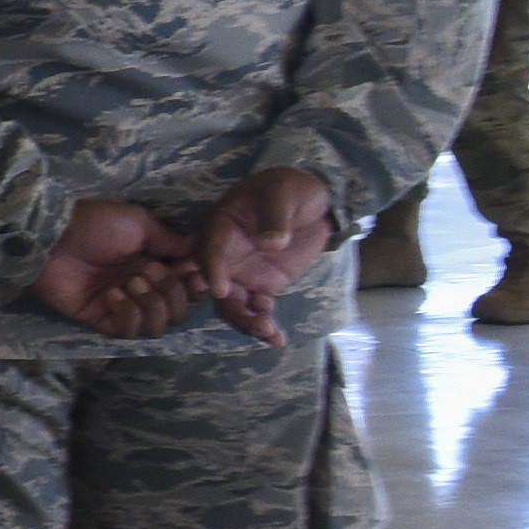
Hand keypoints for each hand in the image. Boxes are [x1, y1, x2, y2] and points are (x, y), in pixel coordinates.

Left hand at [29, 200, 208, 338]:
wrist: (54, 236)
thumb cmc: (96, 224)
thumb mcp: (140, 225)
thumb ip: (170, 241)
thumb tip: (199, 250)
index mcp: (156, 265)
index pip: (190, 288)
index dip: (196, 284)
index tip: (191, 271)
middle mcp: (144, 289)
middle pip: (179, 312)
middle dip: (172, 293)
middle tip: (148, 272)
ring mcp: (123, 307)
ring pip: (158, 327)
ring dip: (150, 304)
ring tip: (128, 283)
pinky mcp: (101, 320)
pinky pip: (129, 332)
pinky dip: (127, 314)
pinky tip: (112, 295)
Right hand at [195, 167, 337, 332]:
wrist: (317, 203)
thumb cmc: (292, 189)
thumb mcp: (283, 193)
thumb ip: (276, 217)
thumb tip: (270, 243)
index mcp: (222, 227)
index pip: (210, 250)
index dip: (212, 270)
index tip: (219, 290)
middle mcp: (226, 255)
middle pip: (217, 286)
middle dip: (232, 309)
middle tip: (255, 323)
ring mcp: (243, 273)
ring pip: (234, 305)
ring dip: (248, 323)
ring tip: (271, 335)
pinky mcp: (263, 286)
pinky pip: (258, 309)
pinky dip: (265, 325)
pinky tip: (278, 339)